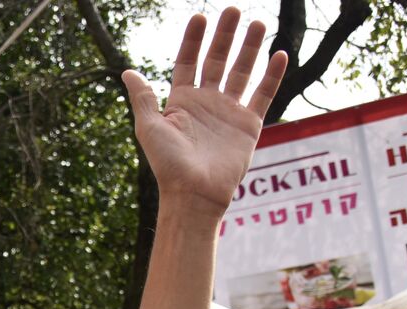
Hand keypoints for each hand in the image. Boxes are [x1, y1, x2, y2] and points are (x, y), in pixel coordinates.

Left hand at [122, 9, 286, 218]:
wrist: (194, 193)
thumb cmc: (168, 164)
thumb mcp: (150, 127)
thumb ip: (143, 97)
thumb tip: (127, 71)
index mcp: (181, 102)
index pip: (189, 63)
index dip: (193, 41)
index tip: (200, 17)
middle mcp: (206, 103)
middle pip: (217, 61)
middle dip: (224, 36)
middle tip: (232, 10)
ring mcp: (229, 112)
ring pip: (242, 72)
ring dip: (250, 48)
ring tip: (259, 24)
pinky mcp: (249, 125)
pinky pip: (263, 95)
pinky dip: (272, 76)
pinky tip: (279, 54)